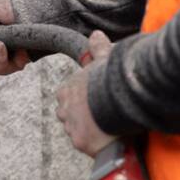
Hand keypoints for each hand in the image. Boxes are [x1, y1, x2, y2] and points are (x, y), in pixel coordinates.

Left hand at [56, 31, 114, 155]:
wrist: (116, 99)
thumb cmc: (109, 78)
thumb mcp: (104, 60)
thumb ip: (98, 49)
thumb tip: (95, 35)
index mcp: (66, 90)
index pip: (66, 96)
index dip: (80, 99)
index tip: (93, 100)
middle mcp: (64, 109)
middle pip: (68, 116)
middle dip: (81, 117)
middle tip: (101, 116)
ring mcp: (71, 127)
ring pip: (76, 131)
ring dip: (88, 131)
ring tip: (107, 128)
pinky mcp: (80, 142)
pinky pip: (86, 145)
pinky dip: (97, 144)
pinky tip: (110, 139)